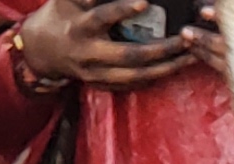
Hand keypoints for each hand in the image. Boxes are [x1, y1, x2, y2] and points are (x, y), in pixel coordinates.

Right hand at [12, 0, 212, 90]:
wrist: (42, 50)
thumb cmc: (61, 14)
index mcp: (80, 27)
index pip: (102, 17)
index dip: (122, 10)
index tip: (145, 1)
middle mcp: (89, 54)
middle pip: (129, 56)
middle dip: (160, 50)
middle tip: (185, 38)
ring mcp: (97, 74)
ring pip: (136, 76)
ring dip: (166, 68)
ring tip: (191, 56)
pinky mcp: (103, 85)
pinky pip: (134, 85)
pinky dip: (156, 78)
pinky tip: (175, 69)